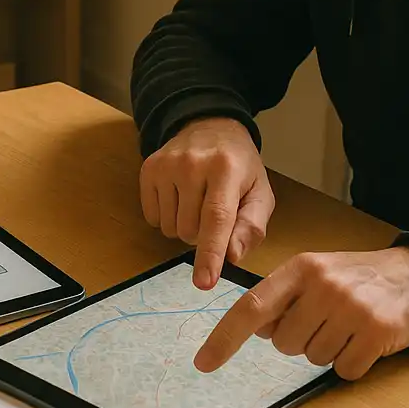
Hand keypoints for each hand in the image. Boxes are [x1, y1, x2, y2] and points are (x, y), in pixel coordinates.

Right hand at [140, 117, 274, 289]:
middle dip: (203, 234)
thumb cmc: (240, 166)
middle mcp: (192, 164)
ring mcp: (166, 165)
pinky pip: (153, 218)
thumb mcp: (260, 193)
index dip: (210, 254)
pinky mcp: (148, 169)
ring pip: (170, 228)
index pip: (216, 219)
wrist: (211, 125)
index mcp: (226, 170)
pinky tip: (180, 196)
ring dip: (184, 225)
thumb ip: (251, 227)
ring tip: (197, 200)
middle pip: (190, 231)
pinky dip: (167, 216)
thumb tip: (231, 257)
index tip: (204, 282)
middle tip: (214, 210)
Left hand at [194, 247, 408, 380]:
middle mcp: (323, 285)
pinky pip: (344, 370)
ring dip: (328, 350)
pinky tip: (365, 339)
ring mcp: (351, 307)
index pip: (252, 307)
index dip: (225, 337)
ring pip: (313, 358)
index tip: (204, 362)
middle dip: (300, 340)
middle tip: (327, 319)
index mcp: (301, 268)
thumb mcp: (316, 273)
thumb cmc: (356, 277)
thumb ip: (284, 297)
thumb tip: (254, 329)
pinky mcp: (376, 331)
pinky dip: (352, 362)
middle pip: (284, 343)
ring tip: (349, 324)